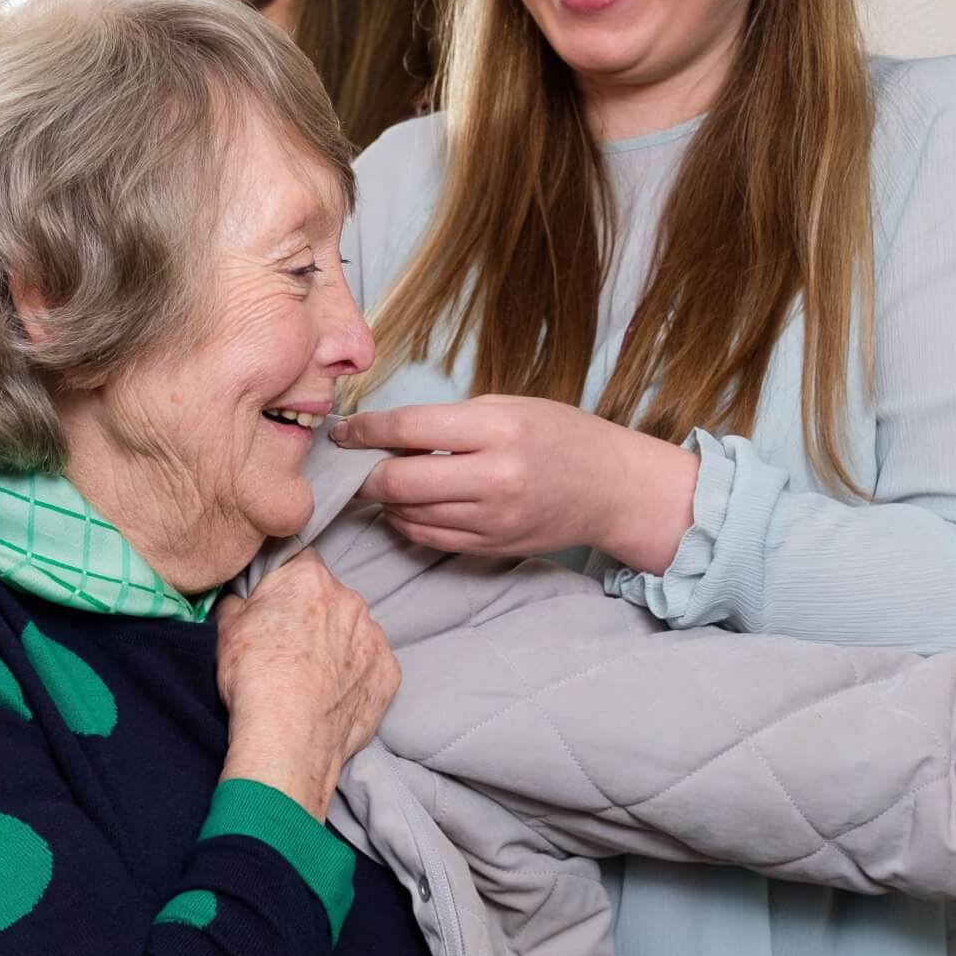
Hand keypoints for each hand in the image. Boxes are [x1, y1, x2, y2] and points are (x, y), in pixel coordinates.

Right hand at [213, 551, 399, 820]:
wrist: (287, 738)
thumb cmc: (254, 680)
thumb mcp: (226, 631)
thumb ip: (238, 605)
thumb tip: (239, 603)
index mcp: (309, 579)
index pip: (301, 565)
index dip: (287, 589)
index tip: (277, 611)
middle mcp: (350, 600)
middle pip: (332, 599)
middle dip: (316, 617)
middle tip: (291, 649)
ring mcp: (374, 637)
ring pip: (355, 632)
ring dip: (339, 646)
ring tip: (312, 679)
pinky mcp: (388, 673)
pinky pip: (372, 666)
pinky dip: (357, 677)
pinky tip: (334, 697)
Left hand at [330, 395, 698, 571]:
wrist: (612, 488)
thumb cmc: (561, 436)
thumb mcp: (509, 407)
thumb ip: (450, 421)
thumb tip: (387, 435)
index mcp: (498, 430)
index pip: (409, 428)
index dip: (365, 430)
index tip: (343, 431)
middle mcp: (493, 478)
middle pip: (398, 481)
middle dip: (365, 472)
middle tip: (354, 461)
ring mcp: (491, 520)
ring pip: (407, 515)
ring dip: (384, 499)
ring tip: (382, 480)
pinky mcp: (491, 548)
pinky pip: (428, 538)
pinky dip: (406, 522)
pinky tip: (406, 505)